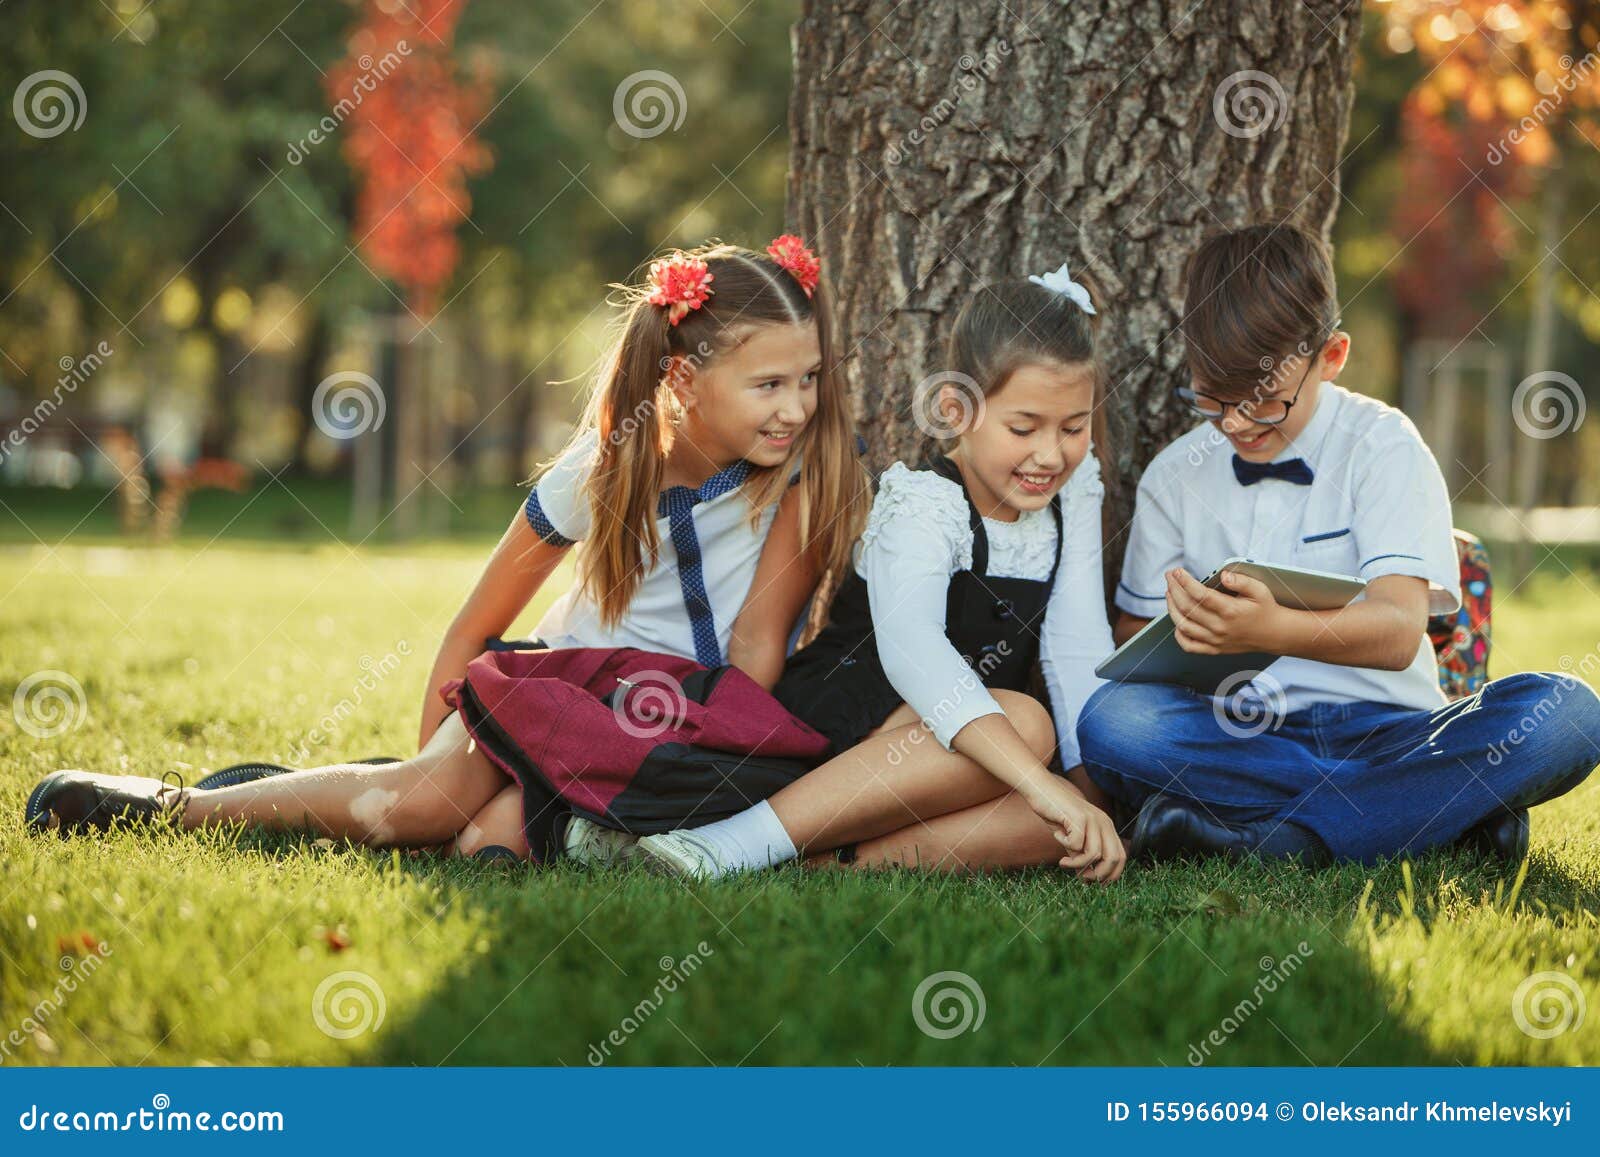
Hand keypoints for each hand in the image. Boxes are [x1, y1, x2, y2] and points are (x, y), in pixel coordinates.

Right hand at [1021, 776, 1125, 883]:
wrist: (1041, 789)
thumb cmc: (1056, 814)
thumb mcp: (1072, 838)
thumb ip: (1081, 856)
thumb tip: (1086, 880)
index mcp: (1107, 827)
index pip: (1121, 857)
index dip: (1111, 874)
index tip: (1094, 882)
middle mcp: (1104, 822)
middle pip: (1113, 858)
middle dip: (1098, 874)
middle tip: (1081, 877)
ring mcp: (1092, 819)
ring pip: (1095, 854)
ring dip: (1077, 864)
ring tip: (1064, 862)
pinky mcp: (1078, 817)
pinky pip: (1076, 844)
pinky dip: (1064, 845)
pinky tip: (1057, 835)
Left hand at [1166, 567, 1283, 654]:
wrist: (1274, 634)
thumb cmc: (1265, 609)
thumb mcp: (1259, 589)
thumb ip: (1241, 580)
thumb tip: (1224, 575)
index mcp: (1230, 611)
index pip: (1200, 595)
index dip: (1185, 582)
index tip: (1177, 571)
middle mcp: (1220, 627)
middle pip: (1187, 607)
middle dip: (1174, 589)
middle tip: (1169, 576)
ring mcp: (1215, 640)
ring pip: (1183, 625)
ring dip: (1171, 608)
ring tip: (1169, 593)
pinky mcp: (1213, 649)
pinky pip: (1189, 645)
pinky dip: (1178, 634)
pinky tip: (1177, 621)